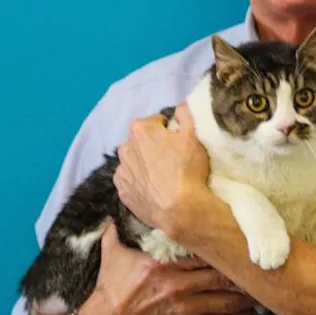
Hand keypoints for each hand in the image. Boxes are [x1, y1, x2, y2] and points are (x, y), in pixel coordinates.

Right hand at [79, 221, 255, 314]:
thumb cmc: (112, 284)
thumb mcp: (113, 250)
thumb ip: (121, 225)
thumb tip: (125, 200)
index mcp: (163, 264)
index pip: (201, 251)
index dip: (222, 244)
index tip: (238, 235)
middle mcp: (178, 285)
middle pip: (220, 275)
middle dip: (241, 268)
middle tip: (262, 260)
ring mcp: (185, 306)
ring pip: (225, 299)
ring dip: (246, 293)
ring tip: (265, 284)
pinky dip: (237, 314)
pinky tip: (252, 309)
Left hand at [113, 103, 210, 237]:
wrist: (180, 208)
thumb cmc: (187, 168)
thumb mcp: (194, 134)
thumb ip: (186, 114)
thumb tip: (181, 106)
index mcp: (139, 130)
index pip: (155, 121)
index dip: (168, 128)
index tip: (177, 139)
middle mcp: (125, 148)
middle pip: (141, 141)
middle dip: (153, 145)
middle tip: (171, 157)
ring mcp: (122, 172)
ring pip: (134, 161)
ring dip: (144, 163)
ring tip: (162, 175)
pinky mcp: (122, 193)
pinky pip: (131, 182)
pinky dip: (140, 182)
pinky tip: (154, 189)